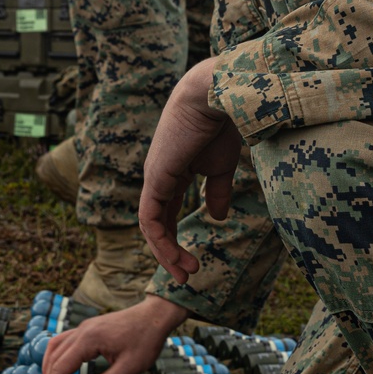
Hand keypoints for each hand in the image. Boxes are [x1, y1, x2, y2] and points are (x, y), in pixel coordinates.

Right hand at [43, 296, 186, 373]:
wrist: (156, 315)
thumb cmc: (146, 340)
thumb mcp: (128, 368)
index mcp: (88, 340)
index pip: (60, 368)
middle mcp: (81, 331)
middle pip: (53, 358)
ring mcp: (84, 327)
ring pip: (55, 347)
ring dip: (50, 368)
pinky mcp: (89, 328)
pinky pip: (64, 341)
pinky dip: (58, 357)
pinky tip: (64, 369)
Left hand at [139, 57, 242, 282]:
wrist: (216, 97)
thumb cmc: (222, 124)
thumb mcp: (221, 167)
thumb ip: (217, 193)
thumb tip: (216, 218)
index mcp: (174, 171)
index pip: (168, 212)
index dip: (178, 238)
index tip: (195, 262)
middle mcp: (159, 177)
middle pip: (157, 223)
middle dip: (170, 253)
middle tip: (187, 276)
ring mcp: (154, 178)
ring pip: (151, 226)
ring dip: (167, 254)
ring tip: (186, 274)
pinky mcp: (155, 180)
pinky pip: (150, 220)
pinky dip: (161, 242)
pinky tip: (175, 257)